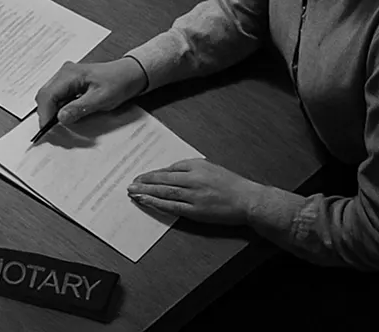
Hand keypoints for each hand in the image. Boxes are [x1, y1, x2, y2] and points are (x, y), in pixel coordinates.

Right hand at [35, 58, 147, 127]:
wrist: (129, 74)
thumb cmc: (118, 82)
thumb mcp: (101, 99)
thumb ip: (79, 108)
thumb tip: (60, 117)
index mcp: (70, 74)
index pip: (48, 95)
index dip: (45, 113)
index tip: (47, 129)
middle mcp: (64, 73)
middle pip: (45, 95)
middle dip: (46, 113)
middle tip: (51, 130)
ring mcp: (66, 77)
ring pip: (49, 96)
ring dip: (52, 111)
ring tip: (60, 124)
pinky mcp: (70, 82)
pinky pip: (58, 96)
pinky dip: (59, 107)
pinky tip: (67, 115)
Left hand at [128, 159, 260, 224]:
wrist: (247, 200)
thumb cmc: (231, 184)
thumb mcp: (210, 167)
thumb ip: (191, 168)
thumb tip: (171, 173)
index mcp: (196, 166)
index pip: (168, 169)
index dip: (153, 174)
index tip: (142, 176)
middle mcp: (193, 179)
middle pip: (162, 180)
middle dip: (144, 182)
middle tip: (131, 184)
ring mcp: (193, 196)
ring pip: (164, 193)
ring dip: (146, 193)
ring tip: (133, 193)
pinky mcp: (196, 211)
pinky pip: (172, 207)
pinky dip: (157, 204)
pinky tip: (147, 202)